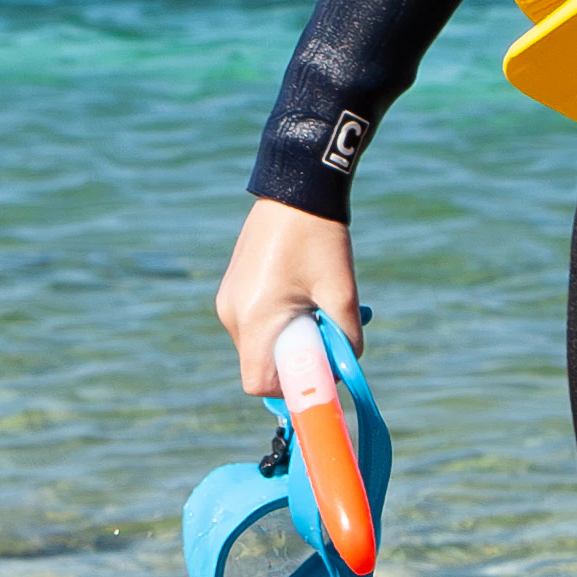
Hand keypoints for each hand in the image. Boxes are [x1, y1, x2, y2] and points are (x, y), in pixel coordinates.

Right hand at [215, 197, 362, 395]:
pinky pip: (253, 322)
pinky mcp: (233, 287)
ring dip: (287, 340)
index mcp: (255, 318)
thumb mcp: (342, 293)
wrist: (296, 188)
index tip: (316, 373)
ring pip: (257, 344)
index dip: (288, 389)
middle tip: (325, 335)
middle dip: (294, 361)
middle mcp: (232, 312)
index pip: (258, 383)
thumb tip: (347, 366)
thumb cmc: (320, 239)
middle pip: (259, 364)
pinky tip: (301, 294)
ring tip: (315, 308)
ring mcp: (229, 298)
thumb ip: (346, 338)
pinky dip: (277, 322)